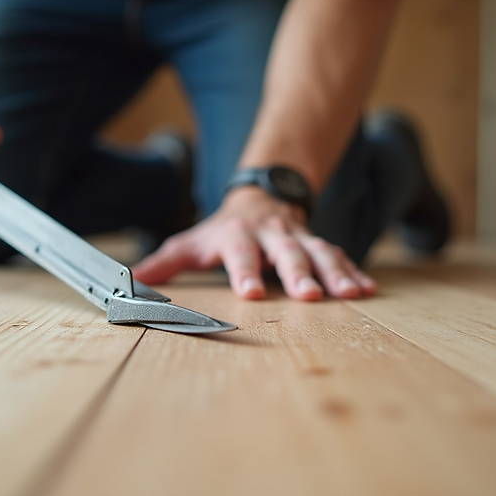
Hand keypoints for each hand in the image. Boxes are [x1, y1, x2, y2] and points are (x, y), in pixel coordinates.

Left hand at [133, 186, 376, 299]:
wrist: (261, 198)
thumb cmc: (221, 231)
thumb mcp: (191, 243)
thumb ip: (163, 263)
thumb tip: (129, 281)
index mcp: (238, 235)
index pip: (240, 253)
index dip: (245, 272)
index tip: (251, 292)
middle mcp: (272, 235)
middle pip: (288, 253)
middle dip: (300, 274)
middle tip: (310, 297)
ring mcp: (299, 239)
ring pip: (321, 253)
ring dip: (336, 274)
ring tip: (352, 294)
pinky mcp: (319, 245)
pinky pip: (340, 257)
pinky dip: (354, 272)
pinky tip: (367, 289)